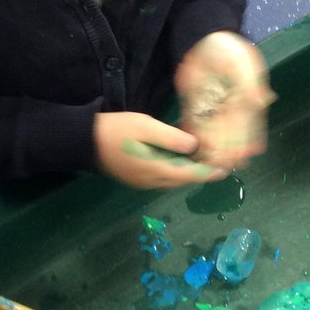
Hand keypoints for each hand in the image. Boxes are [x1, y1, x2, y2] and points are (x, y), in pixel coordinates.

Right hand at [94, 111, 227, 188]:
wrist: (83, 142)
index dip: (209, 172)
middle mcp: (152, 181)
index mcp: (157, 170)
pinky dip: (174, 169)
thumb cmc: (116, 131)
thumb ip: (172, 138)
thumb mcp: (146, 127)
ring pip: (172, 179)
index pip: (190, 175)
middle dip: (200, 171)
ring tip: (200, 157)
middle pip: (183, 179)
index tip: (225, 169)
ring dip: (187, 171)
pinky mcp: (135, 178)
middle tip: (215, 158)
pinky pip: (161, 177)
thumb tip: (195, 146)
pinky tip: (177, 156)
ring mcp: (142, 182)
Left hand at [174, 32, 273, 168]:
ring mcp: (211, 106)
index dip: (248, 140)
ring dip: (211, 147)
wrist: (205, 37)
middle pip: (229, 132)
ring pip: (212, 131)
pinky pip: (194, 121)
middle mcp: (228, 107)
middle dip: (229, 149)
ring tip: (211, 162)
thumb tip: (263, 101)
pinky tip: (194, 148)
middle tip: (227, 165)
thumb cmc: (231, 49)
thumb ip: (252, 82)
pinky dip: (194, 134)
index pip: (247, 124)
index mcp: (244, 100)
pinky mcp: (194, 103)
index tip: (248, 155)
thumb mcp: (245, 63)